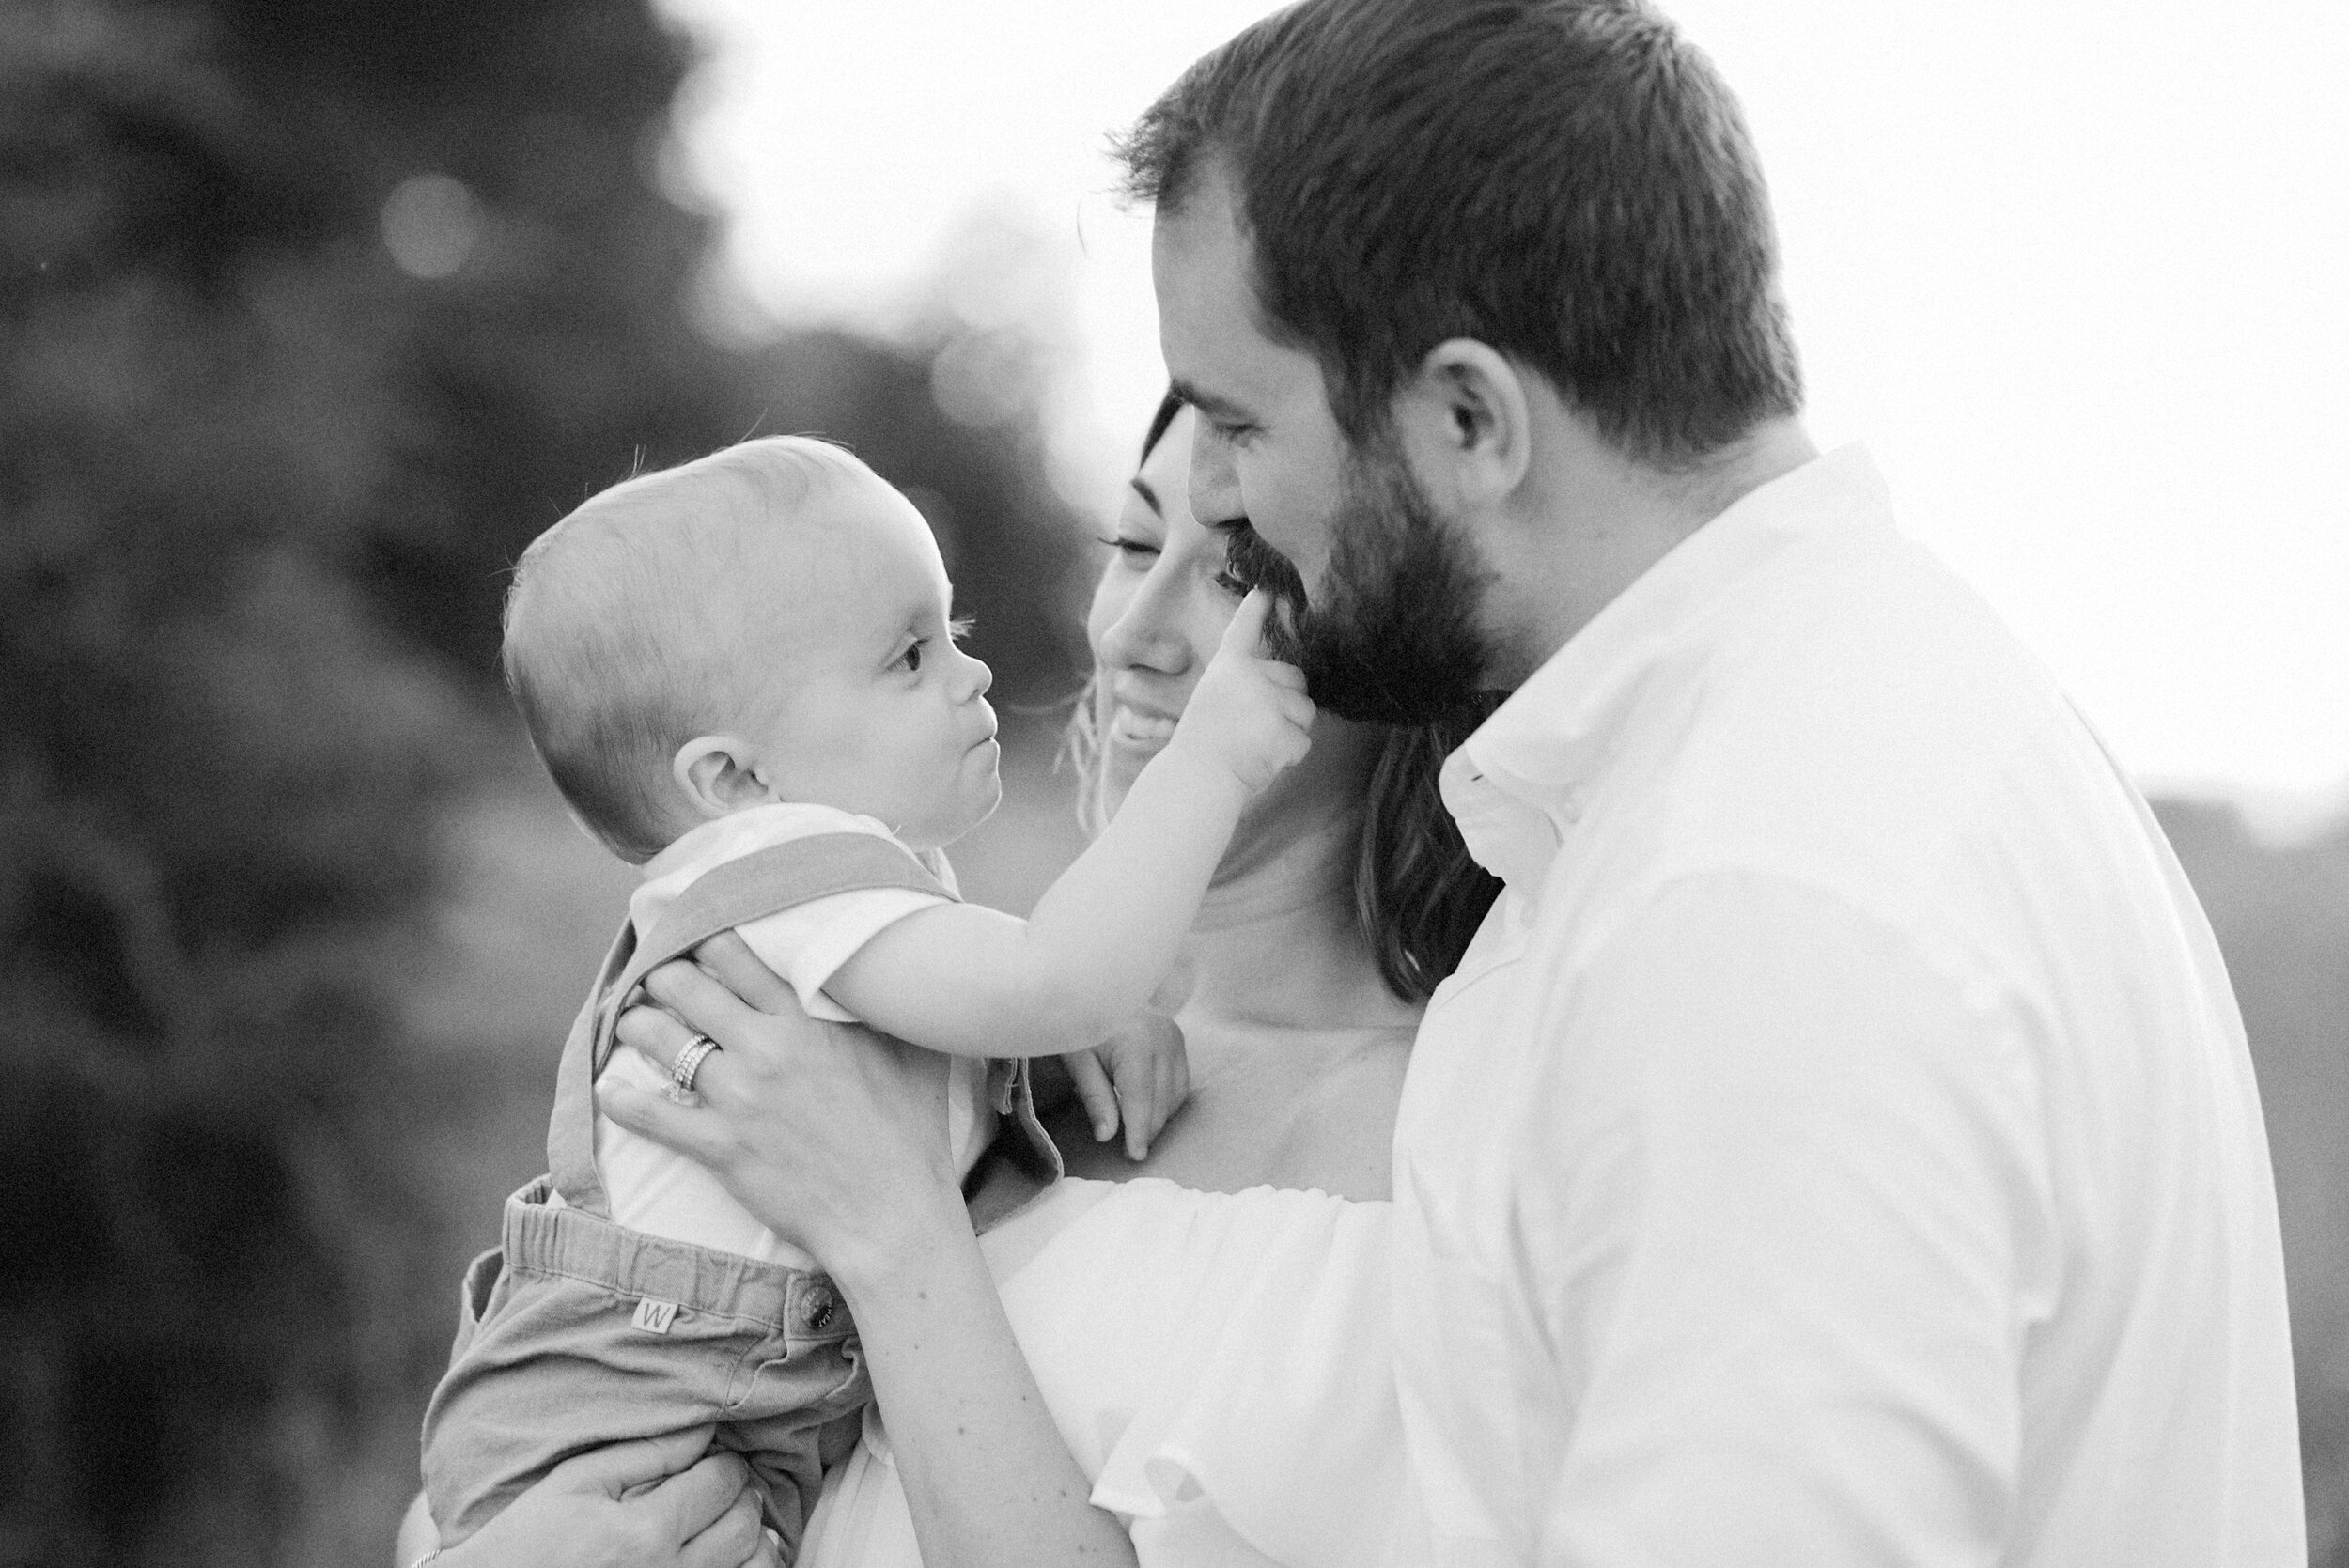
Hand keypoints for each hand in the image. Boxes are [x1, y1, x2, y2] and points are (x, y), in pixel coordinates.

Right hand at [429, 1428, 779, 1567]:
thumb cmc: (525, 1542)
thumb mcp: (575, 1483)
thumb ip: (645, 1453)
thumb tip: (702, 1429)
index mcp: (644, 1532)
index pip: (720, 1483)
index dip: (727, 1463)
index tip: (718, 1458)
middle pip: (743, 1526)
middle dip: (744, 1495)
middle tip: (729, 1483)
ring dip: (754, 1539)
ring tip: (731, 1521)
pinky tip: (723, 1557)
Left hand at [602, 932, 965, 1283]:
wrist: (892, 1216)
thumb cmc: (912, 1135)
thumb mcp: (913, 1051)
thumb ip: (887, 1006)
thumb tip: (889, 972)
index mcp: (809, 1019)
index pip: (735, 954)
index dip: (701, 937)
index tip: (688, 935)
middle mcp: (767, 1047)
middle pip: (687, 987)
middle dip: (661, 975)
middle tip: (653, 976)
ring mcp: (739, 1097)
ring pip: (661, 1040)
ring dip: (636, 1024)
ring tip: (630, 1021)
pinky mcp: (720, 1147)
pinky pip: (651, 1116)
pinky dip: (622, 1100)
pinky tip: (609, 1089)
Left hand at [1061, 1010, 1189, 1160]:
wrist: (1093, 988)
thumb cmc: (1079, 1023)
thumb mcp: (1077, 1060)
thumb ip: (1094, 1097)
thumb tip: (1108, 1135)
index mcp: (1136, 1040)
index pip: (1141, 1097)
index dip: (1138, 1130)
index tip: (1135, 1156)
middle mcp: (1163, 1037)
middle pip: (1161, 1100)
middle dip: (1146, 1128)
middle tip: (1129, 1148)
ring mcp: (1175, 1037)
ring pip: (1175, 1095)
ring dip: (1157, 1116)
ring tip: (1135, 1128)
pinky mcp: (1179, 1039)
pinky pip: (1180, 1083)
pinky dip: (1166, 1101)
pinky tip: (1147, 1107)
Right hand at [1164, 589, 1314, 794]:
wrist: (1197, 778)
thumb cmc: (1205, 745)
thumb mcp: (1216, 700)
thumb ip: (1247, 685)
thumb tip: (1290, 684)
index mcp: (1228, 667)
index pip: (1245, 628)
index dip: (1259, 606)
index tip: (1270, 588)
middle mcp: (1250, 677)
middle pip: (1297, 678)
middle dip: (1290, 701)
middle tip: (1259, 726)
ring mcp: (1269, 703)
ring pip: (1306, 711)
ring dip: (1291, 730)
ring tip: (1258, 744)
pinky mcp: (1283, 731)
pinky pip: (1304, 741)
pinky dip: (1290, 755)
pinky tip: (1264, 759)